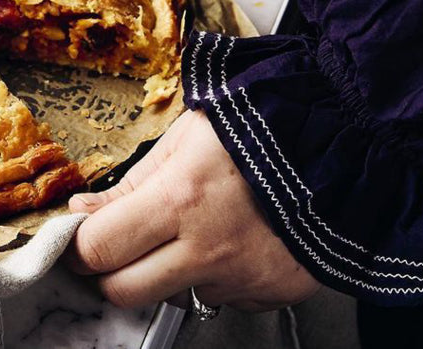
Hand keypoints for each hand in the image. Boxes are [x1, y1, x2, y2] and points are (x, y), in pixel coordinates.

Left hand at [66, 109, 319, 311]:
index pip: (98, 248)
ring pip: (173, 297)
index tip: (74, 240)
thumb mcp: (186, 136)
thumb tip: (83, 214)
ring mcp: (243, 276)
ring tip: (187, 232)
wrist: (348, 141)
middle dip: (109, 272)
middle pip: (124, 291)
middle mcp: (209, 247)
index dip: (76, 247)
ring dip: (165, 274)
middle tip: (116, 246)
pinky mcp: (272, 292)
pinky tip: (228, 241)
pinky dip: (214, 277)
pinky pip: (222, 297)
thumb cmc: (264, 124)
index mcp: (179, 198)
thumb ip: (131, 182)